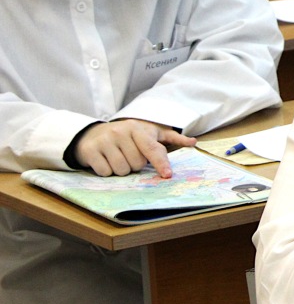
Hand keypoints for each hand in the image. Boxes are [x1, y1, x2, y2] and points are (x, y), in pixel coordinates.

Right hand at [74, 119, 194, 178]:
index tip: (167, 175)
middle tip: (127, 156)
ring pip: (121, 170)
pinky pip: (105, 172)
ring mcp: (104, 141)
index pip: (151, 148)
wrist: (91, 134)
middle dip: (134, 165)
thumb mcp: (148, 133)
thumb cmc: (126, 136)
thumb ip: (171, 138)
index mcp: (136, 128)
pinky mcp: (90, 151)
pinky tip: (104, 161)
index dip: (161, 162)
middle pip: (136, 164)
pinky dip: (106, 171)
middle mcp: (120, 132)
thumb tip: (193, 142)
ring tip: (116, 158)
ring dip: (120, 170)